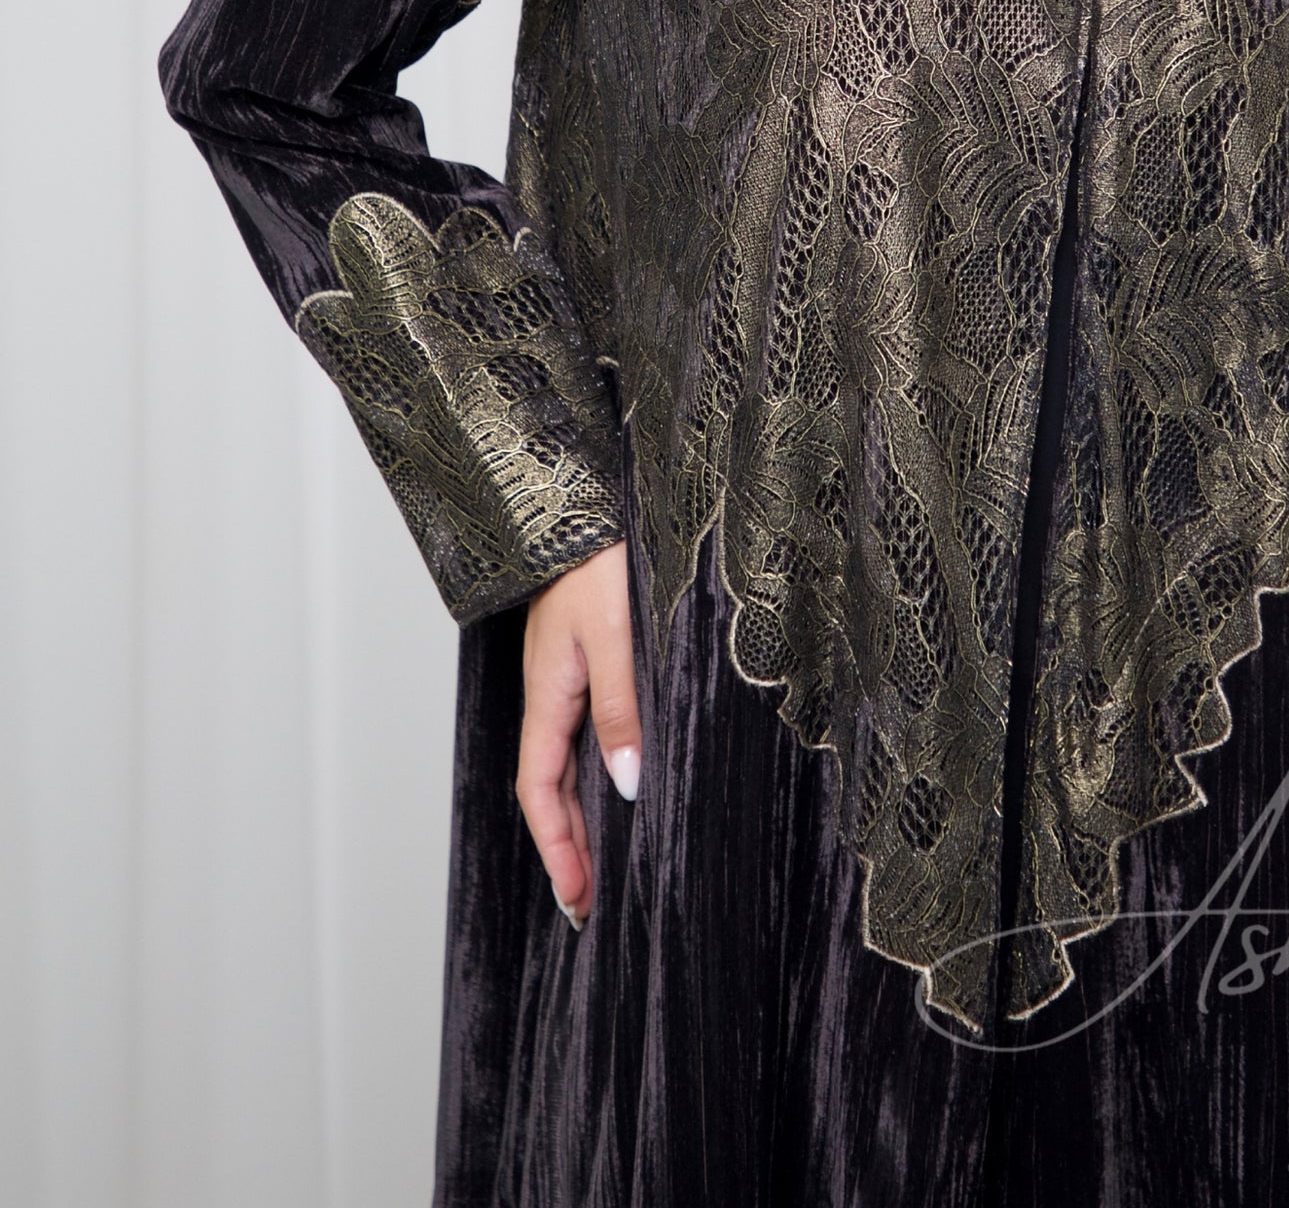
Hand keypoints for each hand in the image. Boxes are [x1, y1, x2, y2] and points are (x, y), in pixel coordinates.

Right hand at [517, 540, 641, 927]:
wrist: (582, 504)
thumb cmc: (599, 563)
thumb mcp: (614, 639)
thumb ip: (620, 709)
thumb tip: (627, 785)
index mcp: (549, 698)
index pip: (542, 795)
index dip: (560, 851)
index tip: (579, 901)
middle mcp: (552, 695)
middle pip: (551, 790)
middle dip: (569, 849)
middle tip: (592, 903)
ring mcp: (565, 679)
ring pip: (566, 764)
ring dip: (581, 816)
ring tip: (604, 863)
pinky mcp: (584, 660)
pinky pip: (581, 733)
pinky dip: (592, 774)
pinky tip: (618, 783)